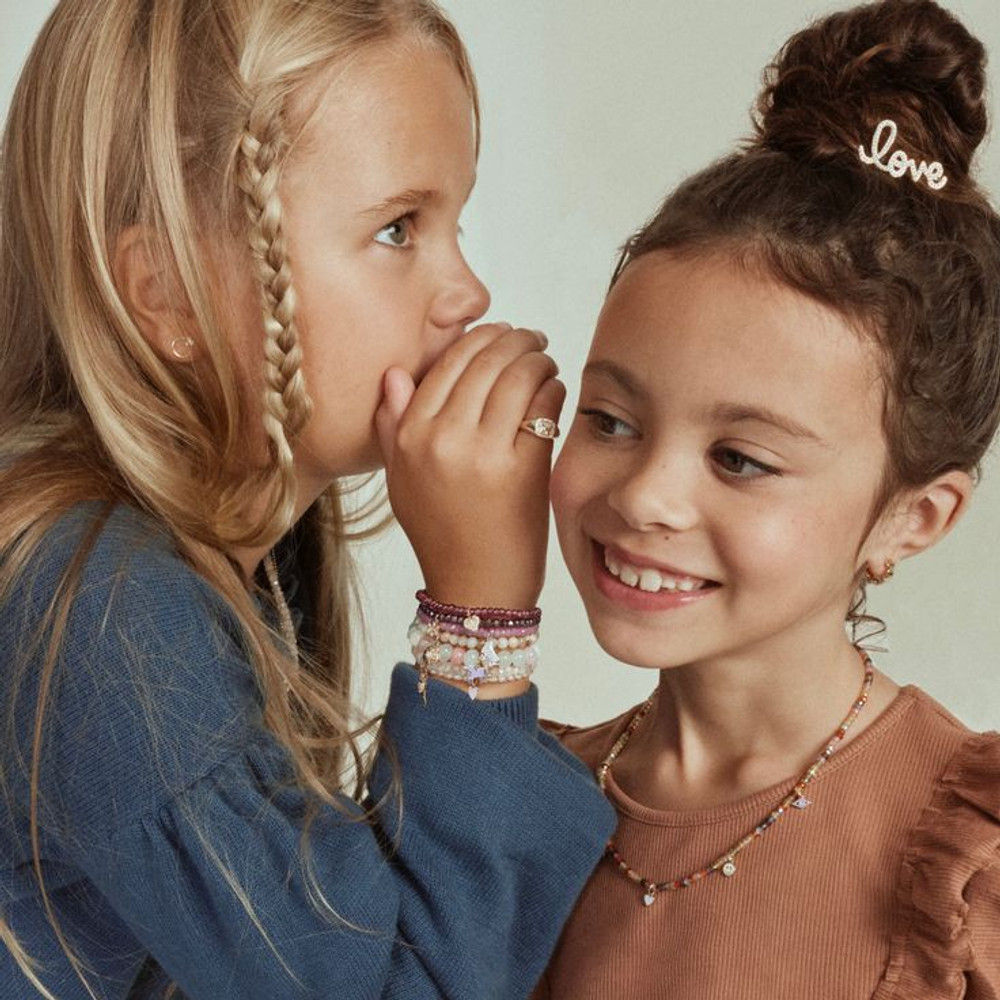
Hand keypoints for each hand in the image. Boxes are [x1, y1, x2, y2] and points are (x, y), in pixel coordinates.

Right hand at [376, 323, 564, 610]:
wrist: (475, 588)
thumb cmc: (440, 534)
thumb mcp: (401, 481)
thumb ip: (392, 426)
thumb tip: (394, 374)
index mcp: (411, 436)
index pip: (449, 361)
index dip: (481, 338)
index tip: (500, 336)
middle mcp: (442, 439)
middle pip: (487, 359)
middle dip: (516, 341)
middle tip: (532, 341)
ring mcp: (483, 454)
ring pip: (518, 375)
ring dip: (539, 360)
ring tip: (546, 363)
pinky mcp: (523, 470)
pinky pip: (544, 406)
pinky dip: (553, 390)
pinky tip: (554, 392)